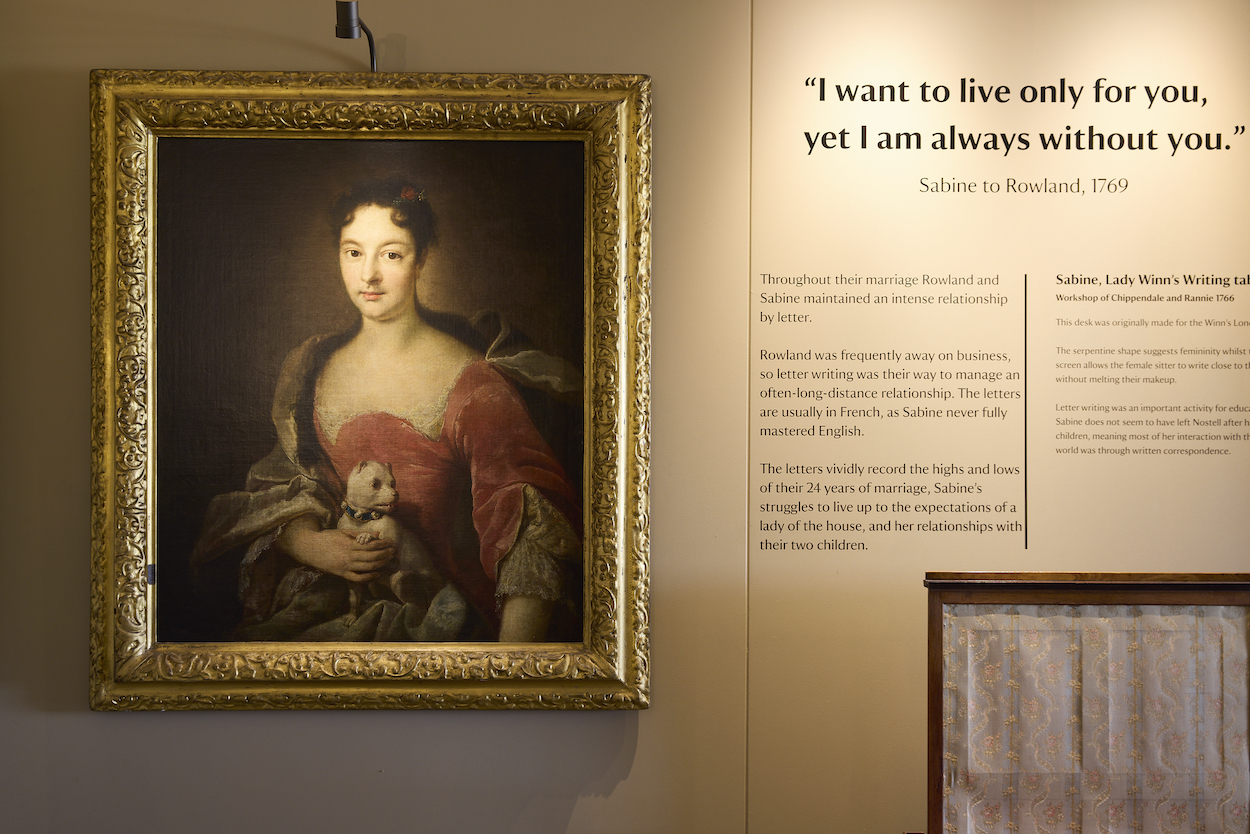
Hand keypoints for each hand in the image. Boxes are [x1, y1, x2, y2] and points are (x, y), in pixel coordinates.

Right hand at [278, 516, 394, 580]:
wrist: (309, 548)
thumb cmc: (327, 538)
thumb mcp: (343, 532)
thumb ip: (360, 534)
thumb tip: (377, 534)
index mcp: (350, 544)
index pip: (371, 544)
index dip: (383, 544)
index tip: (391, 542)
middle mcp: (349, 556)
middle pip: (372, 556)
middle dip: (385, 553)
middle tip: (393, 550)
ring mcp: (346, 566)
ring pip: (367, 567)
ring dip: (380, 563)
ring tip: (389, 559)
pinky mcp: (341, 574)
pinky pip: (357, 578)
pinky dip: (368, 577)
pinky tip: (377, 573)